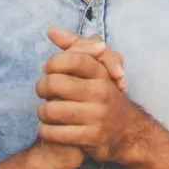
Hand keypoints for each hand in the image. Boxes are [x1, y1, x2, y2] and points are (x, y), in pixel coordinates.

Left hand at [26, 29, 128, 168]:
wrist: (126, 131)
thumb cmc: (101, 92)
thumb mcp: (95, 66)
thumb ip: (74, 45)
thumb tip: (51, 31)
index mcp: (101, 72)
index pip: (73, 58)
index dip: (54, 62)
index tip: (47, 68)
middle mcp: (102, 93)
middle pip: (55, 83)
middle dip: (41, 87)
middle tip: (42, 91)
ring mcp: (98, 116)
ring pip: (52, 110)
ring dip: (42, 111)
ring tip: (45, 110)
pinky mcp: (92, 138)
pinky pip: (56, 133)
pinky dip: (45, 130)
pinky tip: (47, 127)